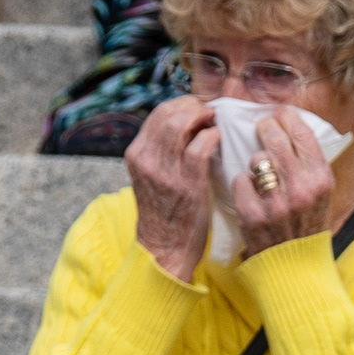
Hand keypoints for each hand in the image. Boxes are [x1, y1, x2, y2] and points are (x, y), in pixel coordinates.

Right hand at [124, 95, 221, 278]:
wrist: (165, 249)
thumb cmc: (165, 214)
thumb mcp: (152, 177)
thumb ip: (161, 152)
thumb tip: (185, 126)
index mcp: (136, 154)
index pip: (157, 114)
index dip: (181, 105)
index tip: (196, 110)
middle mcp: (146, 159)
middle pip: (168, 112)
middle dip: (193, 106)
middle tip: (208, 113)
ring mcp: (165, 171)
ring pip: (181, 123)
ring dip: (202, 117)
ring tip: (213, 123)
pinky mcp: (187, 184)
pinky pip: (200, 146)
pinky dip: (212, 137)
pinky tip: (217, 139)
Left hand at [220, 104, 345, 253]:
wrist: (295, 268)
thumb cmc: (307, 225)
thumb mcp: (321, 194)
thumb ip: (310, 163)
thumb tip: (290, 125)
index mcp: (321, 180)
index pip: (302, 134)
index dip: (287, 117)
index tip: (279, 114)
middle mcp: (301, 190)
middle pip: (275, 139)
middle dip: (265, 128)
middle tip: (262, 128)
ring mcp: (276, 204)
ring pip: (257, 159)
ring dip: (256, 162)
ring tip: (261, 171)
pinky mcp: (253, 216)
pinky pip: (240, 180)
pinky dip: (243, 184)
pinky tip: (250, 192)